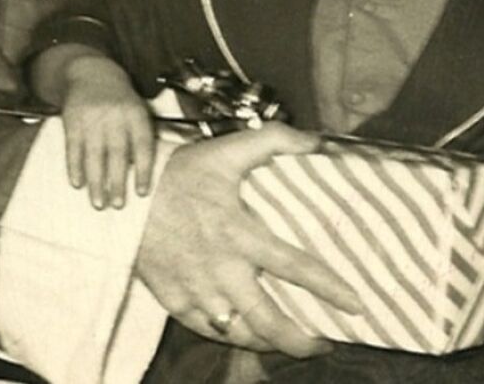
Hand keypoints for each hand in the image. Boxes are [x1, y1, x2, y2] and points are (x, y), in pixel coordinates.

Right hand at [62, 55, 154, 209]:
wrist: (91, 72)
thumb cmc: (119, 99)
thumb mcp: (136, 109)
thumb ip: (140, 137)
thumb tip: (143, 174)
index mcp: (135, 114)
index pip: (142, 144)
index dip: (143, 170)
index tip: (141, 192)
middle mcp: (115, 116)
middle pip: (117, 153)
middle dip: (117, 181)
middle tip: (117, 204)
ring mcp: (92, 118)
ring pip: (94, 155)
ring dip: (96, 181)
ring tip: (98, 203)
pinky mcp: (72, 120)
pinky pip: (73, 148)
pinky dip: (75, 167)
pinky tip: (77, 183)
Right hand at [136, 122, 358, 357]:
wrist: (128, 198)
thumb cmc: (182, 173)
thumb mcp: (228, 150)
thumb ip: (274, 140)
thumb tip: (316, 140)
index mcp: (240, 233)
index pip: (295, 267)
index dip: (329, 288)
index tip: (355, 304)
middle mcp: (223, 270)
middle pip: (269, 320)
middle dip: (301, 341)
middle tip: (323, 343)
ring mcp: (198, 291)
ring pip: (241, 333)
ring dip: (270, 343)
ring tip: (291, 343)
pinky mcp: (176, 302)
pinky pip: (210, 330)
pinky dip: (232, 336)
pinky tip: (247, 333)